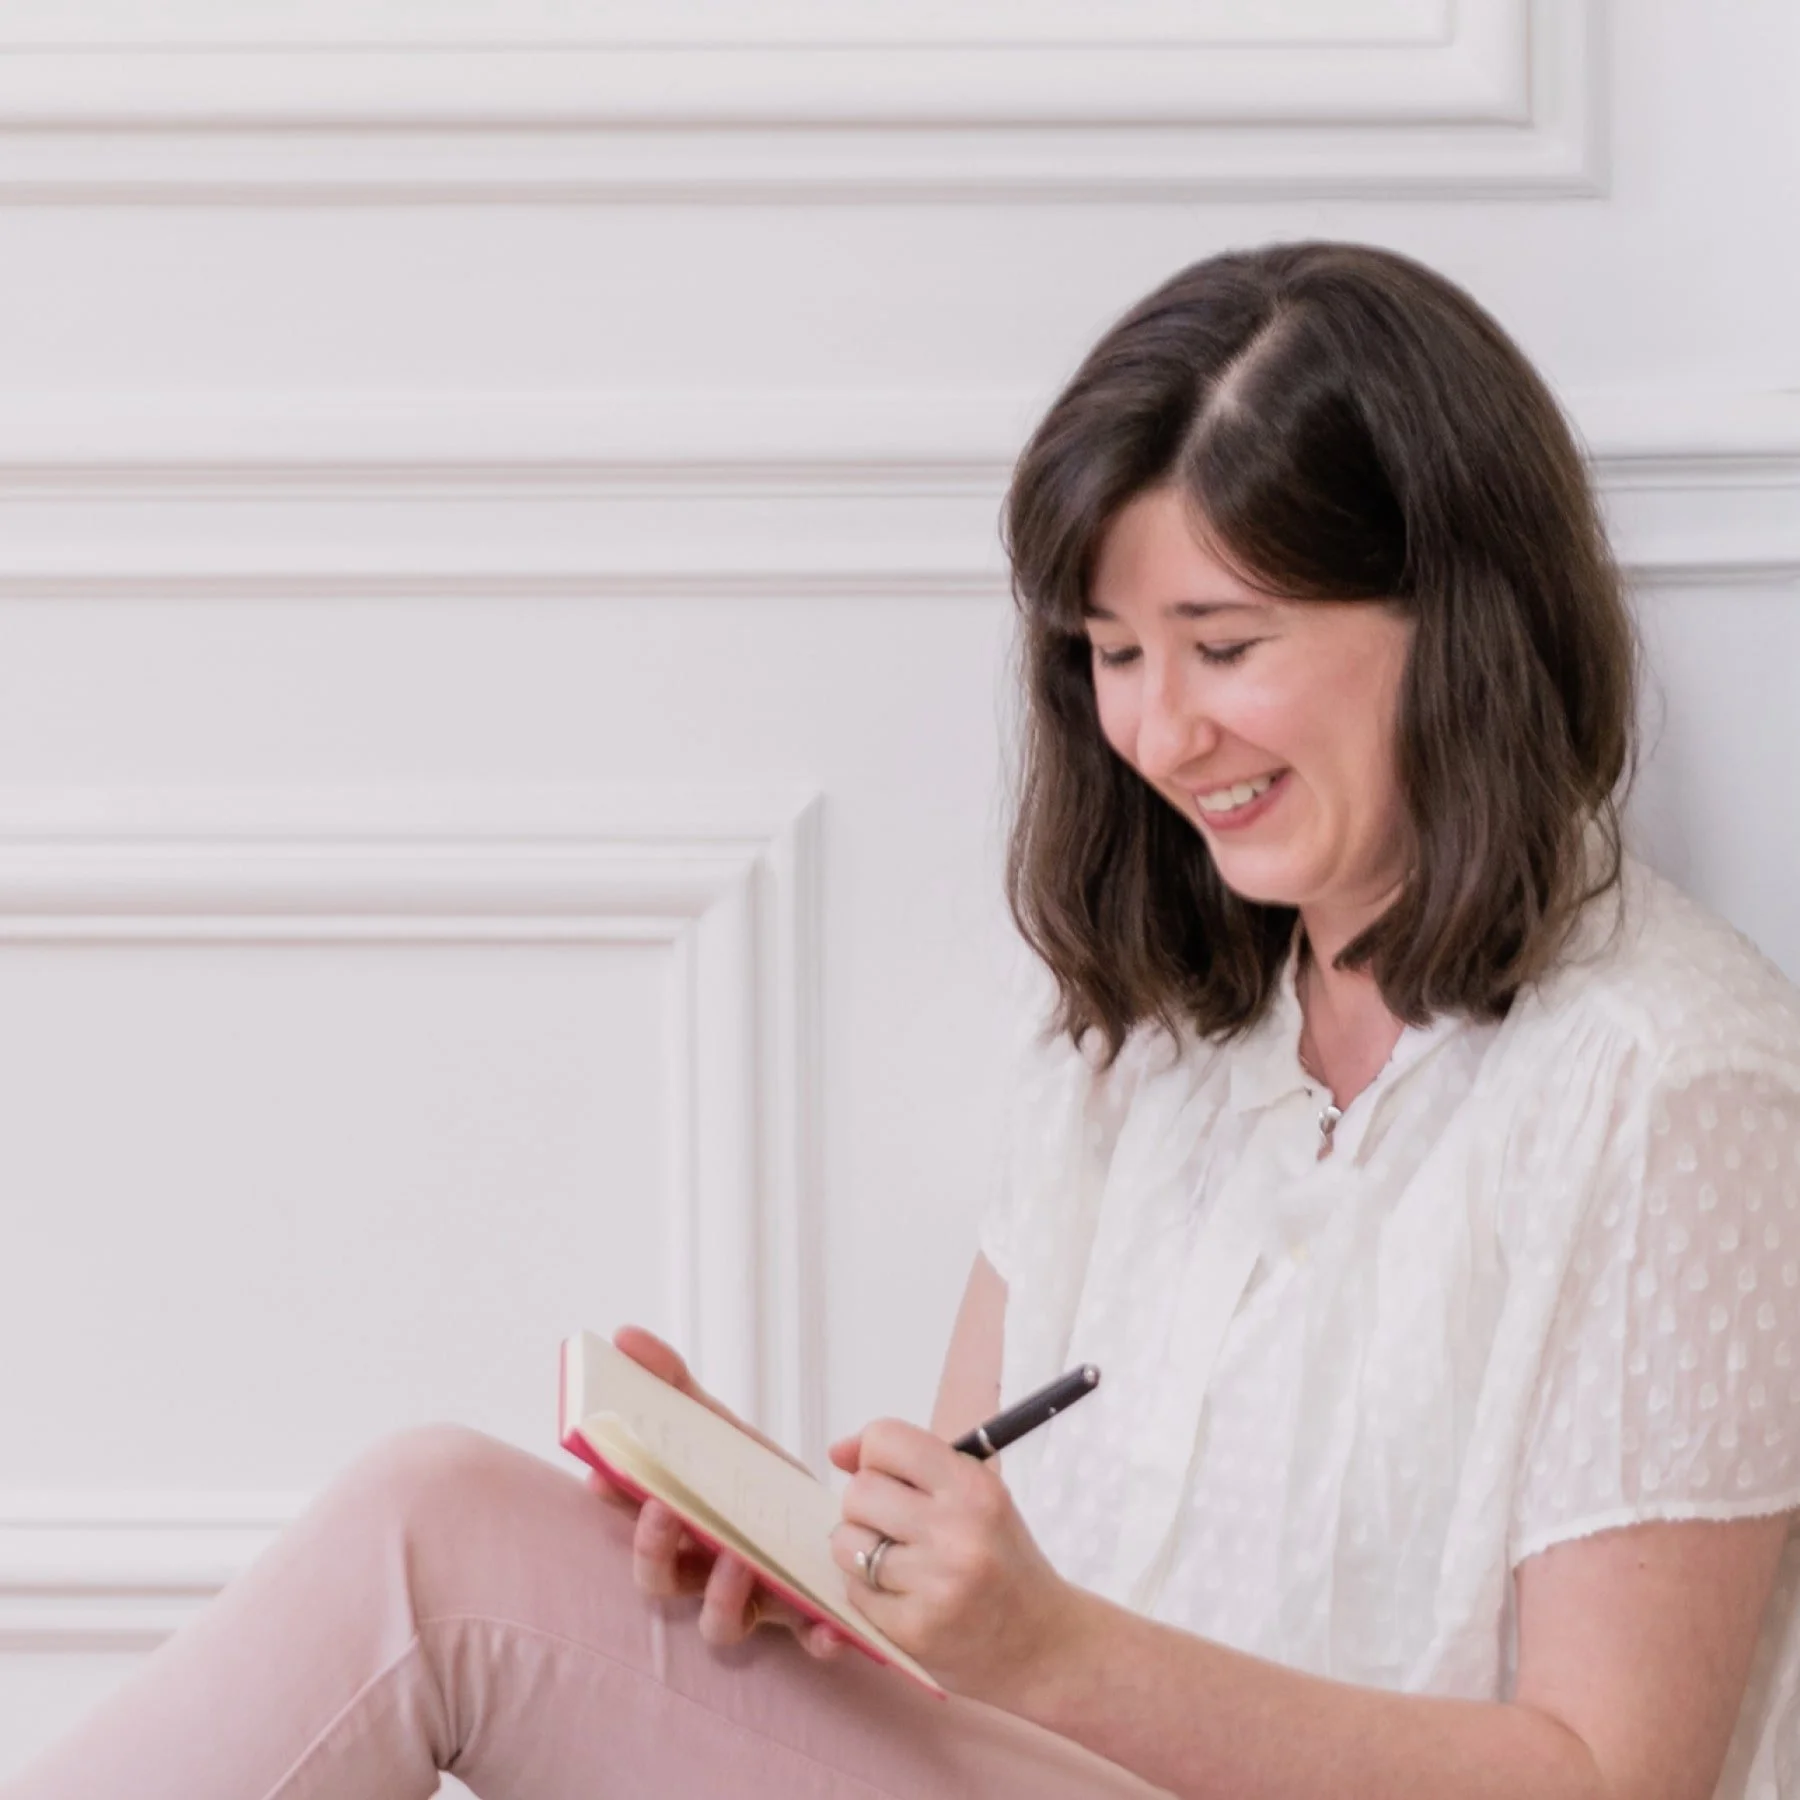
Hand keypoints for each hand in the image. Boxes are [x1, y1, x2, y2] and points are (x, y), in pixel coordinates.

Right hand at [584, 1325, 849, 1661]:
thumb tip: (625, 1336)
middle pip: (661, 1582)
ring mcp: (752, 1597)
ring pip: (722, 1623)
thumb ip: (673, 1383)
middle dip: (653, 1552)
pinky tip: (826, 1627)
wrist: (819, 1517)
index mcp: (679, 1528)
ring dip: (722, 1596)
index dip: (615, 1503)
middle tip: (662, 1512)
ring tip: (736, 1558)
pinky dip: (815, 1639)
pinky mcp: (803, 1615)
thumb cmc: (752, 1479)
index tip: (602, 1474)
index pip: (632, 1521)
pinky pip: (805, 1639)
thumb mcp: (718, 1426)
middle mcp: (705, 1571)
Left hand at [827, 1419, 1078, 1701]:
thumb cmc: (1001, 1557)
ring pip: (845, 1542)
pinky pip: (853, 1592)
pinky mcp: (915, 1630)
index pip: (885, 1439)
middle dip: (865, 1507)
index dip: (875, 1457)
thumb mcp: (974, 1495)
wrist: (1043, 1643)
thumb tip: (836, 1451)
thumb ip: (909, 1463)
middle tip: (893, 1526)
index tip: (891, 1478)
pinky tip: (902, 1596)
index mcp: (973, 1487)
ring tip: (895, 1562)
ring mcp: (936, 1584)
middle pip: (858, 1492)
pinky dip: (867, 1592)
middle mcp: (957, 1531)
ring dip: (858, 1551)